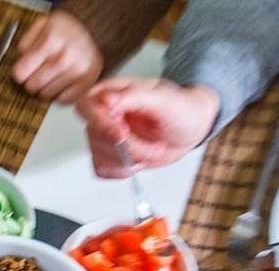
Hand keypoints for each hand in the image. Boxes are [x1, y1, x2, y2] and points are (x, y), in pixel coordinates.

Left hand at [13, 11, 103, 102]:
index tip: (23, 69)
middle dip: (31, 80)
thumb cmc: (65, 32)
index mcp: (51, 41)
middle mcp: (65, 58)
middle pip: (32, 86)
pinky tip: (62, 81)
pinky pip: (62, 100)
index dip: (20, 72)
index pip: (20, 73)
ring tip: (52, 74)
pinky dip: (60, 93)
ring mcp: (78, 72)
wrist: (94, 32)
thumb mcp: (42, 25)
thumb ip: (26, 41)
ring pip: (46, 95)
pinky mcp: (87, 84)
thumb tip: (21, 60)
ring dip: (45, 88)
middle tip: (39, 71)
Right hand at [76, 78, 219, 177]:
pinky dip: (123, 170)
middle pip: (96, 136)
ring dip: (131, 159)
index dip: (101, 123)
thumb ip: (133, 97)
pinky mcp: (108, 155)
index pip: (86, 106)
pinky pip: (102, 169)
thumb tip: (106, 100)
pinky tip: (140, 160)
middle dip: (128, 147)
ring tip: (153, 149)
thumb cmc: (181, 108)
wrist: (191, 128)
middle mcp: (103, 113)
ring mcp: (104, 136)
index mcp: (111, 92)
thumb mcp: (163, 99)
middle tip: (154, 146)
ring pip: (100, 155)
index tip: (123, 134)